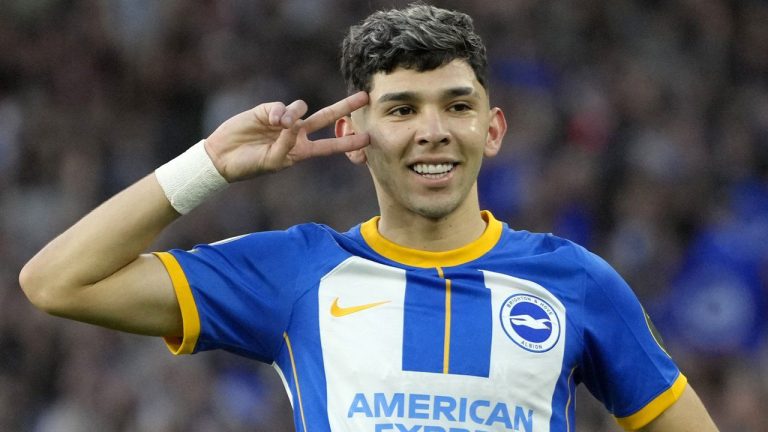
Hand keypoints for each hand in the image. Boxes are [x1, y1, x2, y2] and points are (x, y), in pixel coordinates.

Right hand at [204, 91, 369, 181]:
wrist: (223, 157)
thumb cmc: (250, 165)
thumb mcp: (274, 161)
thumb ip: (286, 144)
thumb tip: (292, 121)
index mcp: (302, 151)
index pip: (330, 145)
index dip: (348, 142)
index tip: (368, 138)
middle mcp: (297, 133)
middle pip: (326, 117)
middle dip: (344, 106)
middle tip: (364, 96)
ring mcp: (283, 120)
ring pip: (301, 108)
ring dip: (293, 114)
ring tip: (279, 124)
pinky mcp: (268, 110)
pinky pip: (281, 107)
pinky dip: (278, 113)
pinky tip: (270, 120)